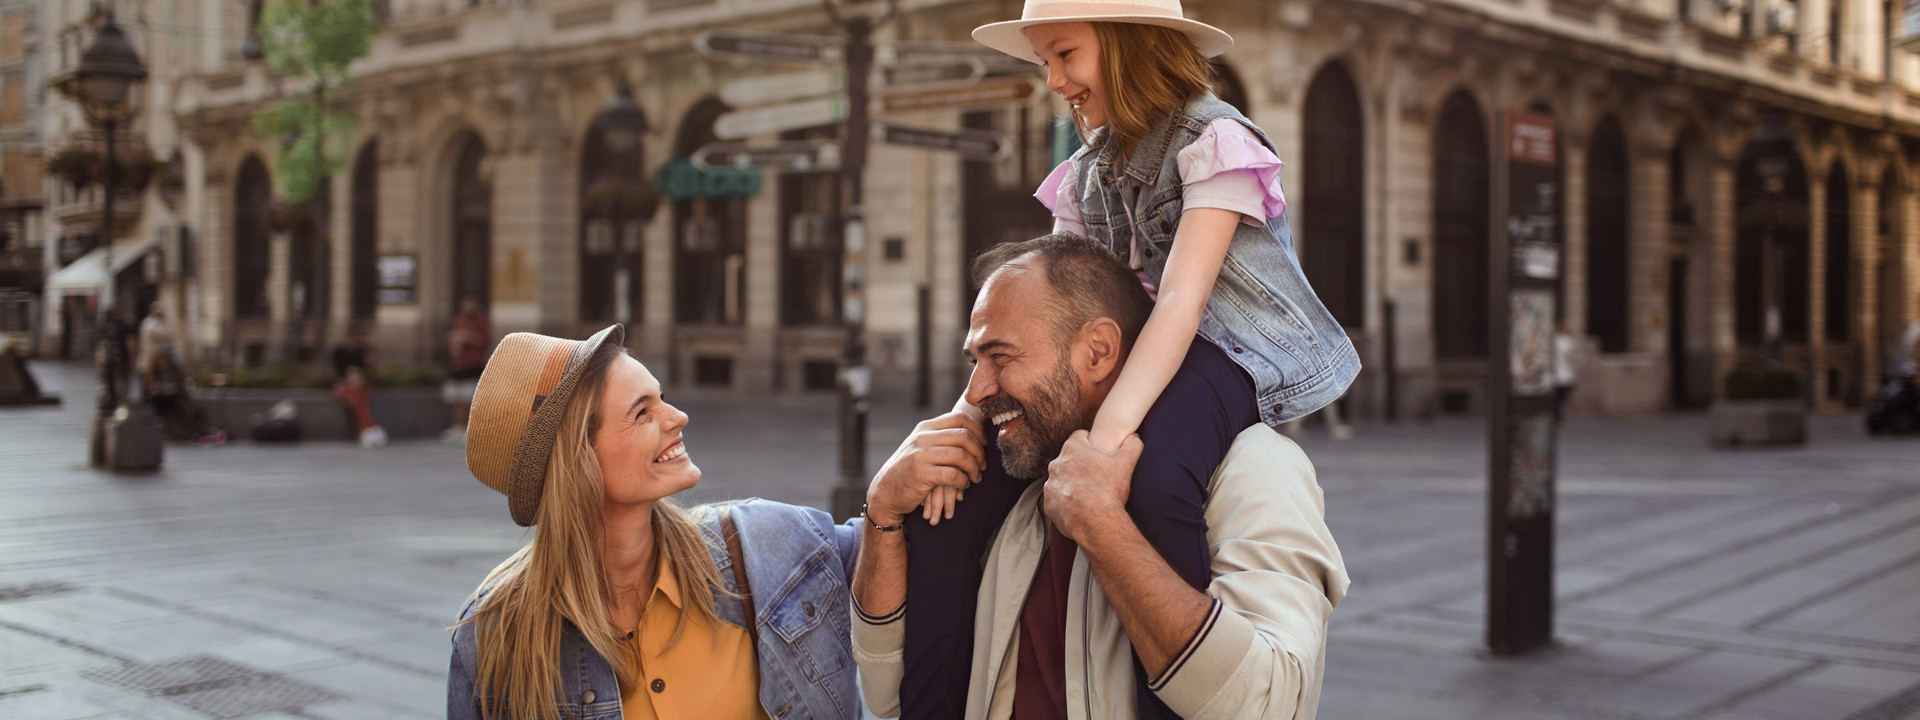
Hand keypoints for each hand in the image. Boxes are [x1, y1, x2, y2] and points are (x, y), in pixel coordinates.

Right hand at [867, 411, 985, 526]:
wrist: (885, 492)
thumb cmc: (908, 470)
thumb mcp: (920, 447)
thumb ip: (940, 437)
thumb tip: (972, 432)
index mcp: (925, 428)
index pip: (959, 418)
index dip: (978, 430)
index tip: (983, 445)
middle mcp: (922, 438)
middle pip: (964, 436)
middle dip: (979, 452)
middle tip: (982, 465)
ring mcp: (921, 455)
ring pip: (961, 455)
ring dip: (974, 468)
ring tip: (975, 477)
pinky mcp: (922, 474)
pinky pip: (954, 475)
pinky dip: (963, 481)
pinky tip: (963, 486)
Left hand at [1042, 430, 1141, 542]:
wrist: (1096, 522)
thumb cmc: (1109, 490)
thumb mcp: (1127, 463)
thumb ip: (1132, 444)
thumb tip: (1134, 437)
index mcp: (1073, 449)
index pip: (1080, 436)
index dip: (1091, 443)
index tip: (1099, 452)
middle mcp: (1056, 464)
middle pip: (1069, 458)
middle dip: (1081, 464)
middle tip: (1097, 475)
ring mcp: (1050, 485)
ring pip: (1062, 479)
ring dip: (1072, 484)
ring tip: (1089, 494)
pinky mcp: (1049, 504)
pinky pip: (1057, 499)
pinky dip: (1066, 502)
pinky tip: (1080, 507)